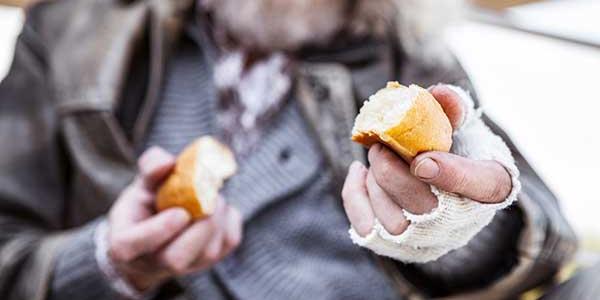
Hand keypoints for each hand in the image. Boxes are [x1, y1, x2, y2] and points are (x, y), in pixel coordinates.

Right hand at [106, 147, 242, 291]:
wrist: (162, 233)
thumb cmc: (146, 206)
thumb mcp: (142, 184)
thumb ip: (151, 169)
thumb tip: (167, 163)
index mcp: (126, 244)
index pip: (134, 245)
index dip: (160, 230)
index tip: (180, 213)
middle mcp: (154, 263)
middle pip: (177, 258)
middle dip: (197, 226)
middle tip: (208, 197)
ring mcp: (185, 267)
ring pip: (209, 251)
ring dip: (217, 217)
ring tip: (211, 195)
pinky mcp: (212, 261)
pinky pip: (229, 241)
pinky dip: (230, 218)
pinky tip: (218, 207)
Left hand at [342, 85, 511, 235]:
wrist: (443, 191)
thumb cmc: (454, 152)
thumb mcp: (462, 127)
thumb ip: (452, 109)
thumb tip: (437, 93)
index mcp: (490, 186)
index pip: (483, 186)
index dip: (451, 175)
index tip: (421, 160)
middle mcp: (462, 222)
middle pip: (425, 208)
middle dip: (393, 174)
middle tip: (380, 146)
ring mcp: (428, 240)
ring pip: (394, 223)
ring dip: (376, 184)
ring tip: (377, 157)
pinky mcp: (396, 246)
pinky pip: (366, 229)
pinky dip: (355, 196)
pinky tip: (360, 173)